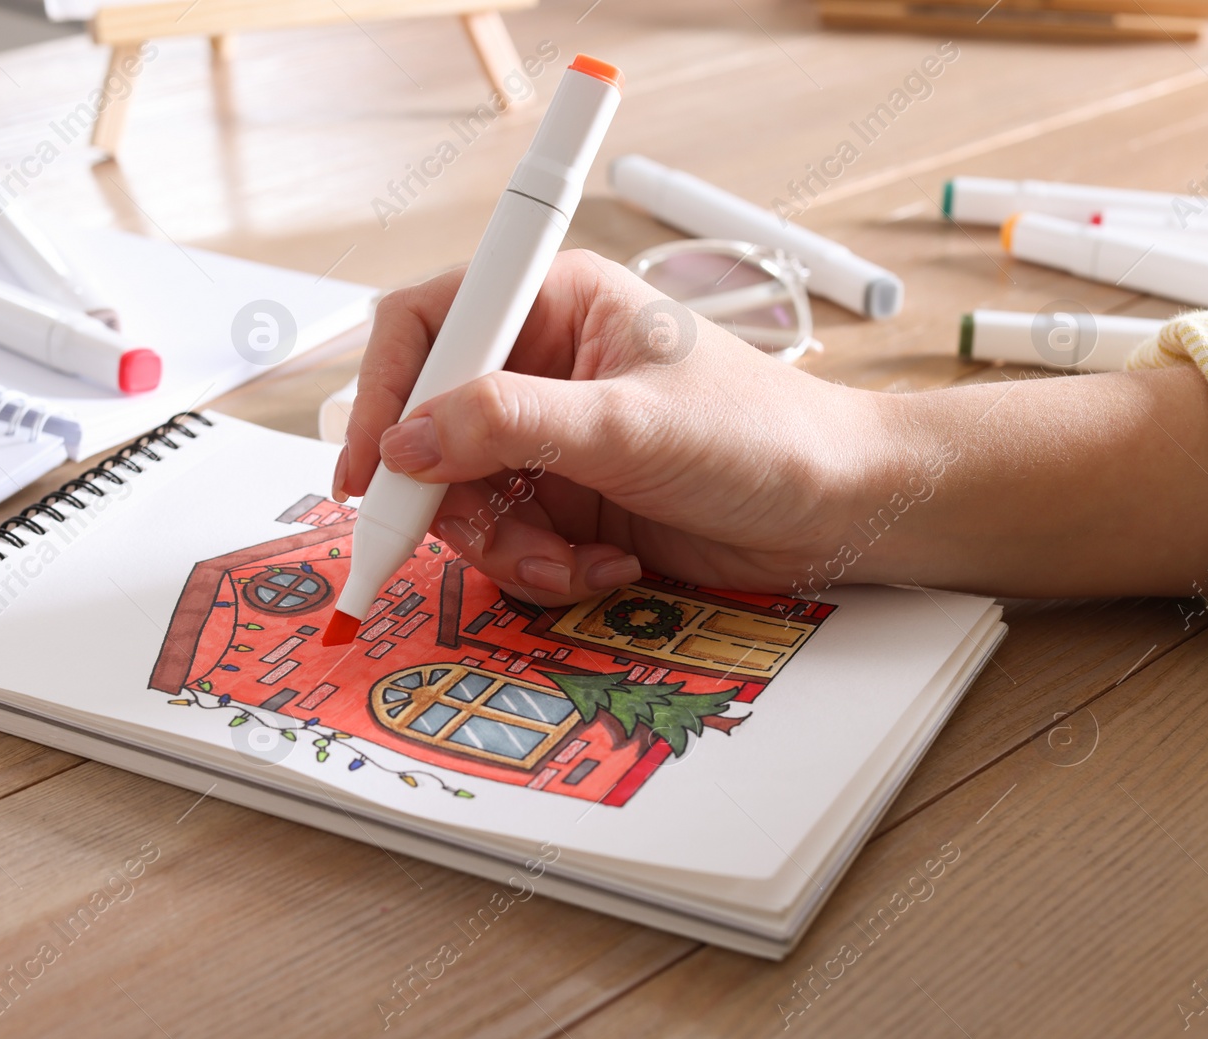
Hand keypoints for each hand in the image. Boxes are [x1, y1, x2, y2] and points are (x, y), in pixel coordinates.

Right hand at [334, 250, 875, 605]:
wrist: (837, 510)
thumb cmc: (764, 434)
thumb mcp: (631, 424)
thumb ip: (510, 425)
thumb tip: (405, 441)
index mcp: (552, 301)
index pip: (425, 326)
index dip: (381, 394)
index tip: (370, 468)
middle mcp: (538, 365)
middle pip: (426, 428)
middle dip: (451, 496)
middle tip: (483, 538)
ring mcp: (547, 438)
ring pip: (459, 498)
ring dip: (505, 546)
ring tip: (571, 560)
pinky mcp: (564, 499)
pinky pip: (504, 541)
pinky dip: (539, 567)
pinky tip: (602, 567)